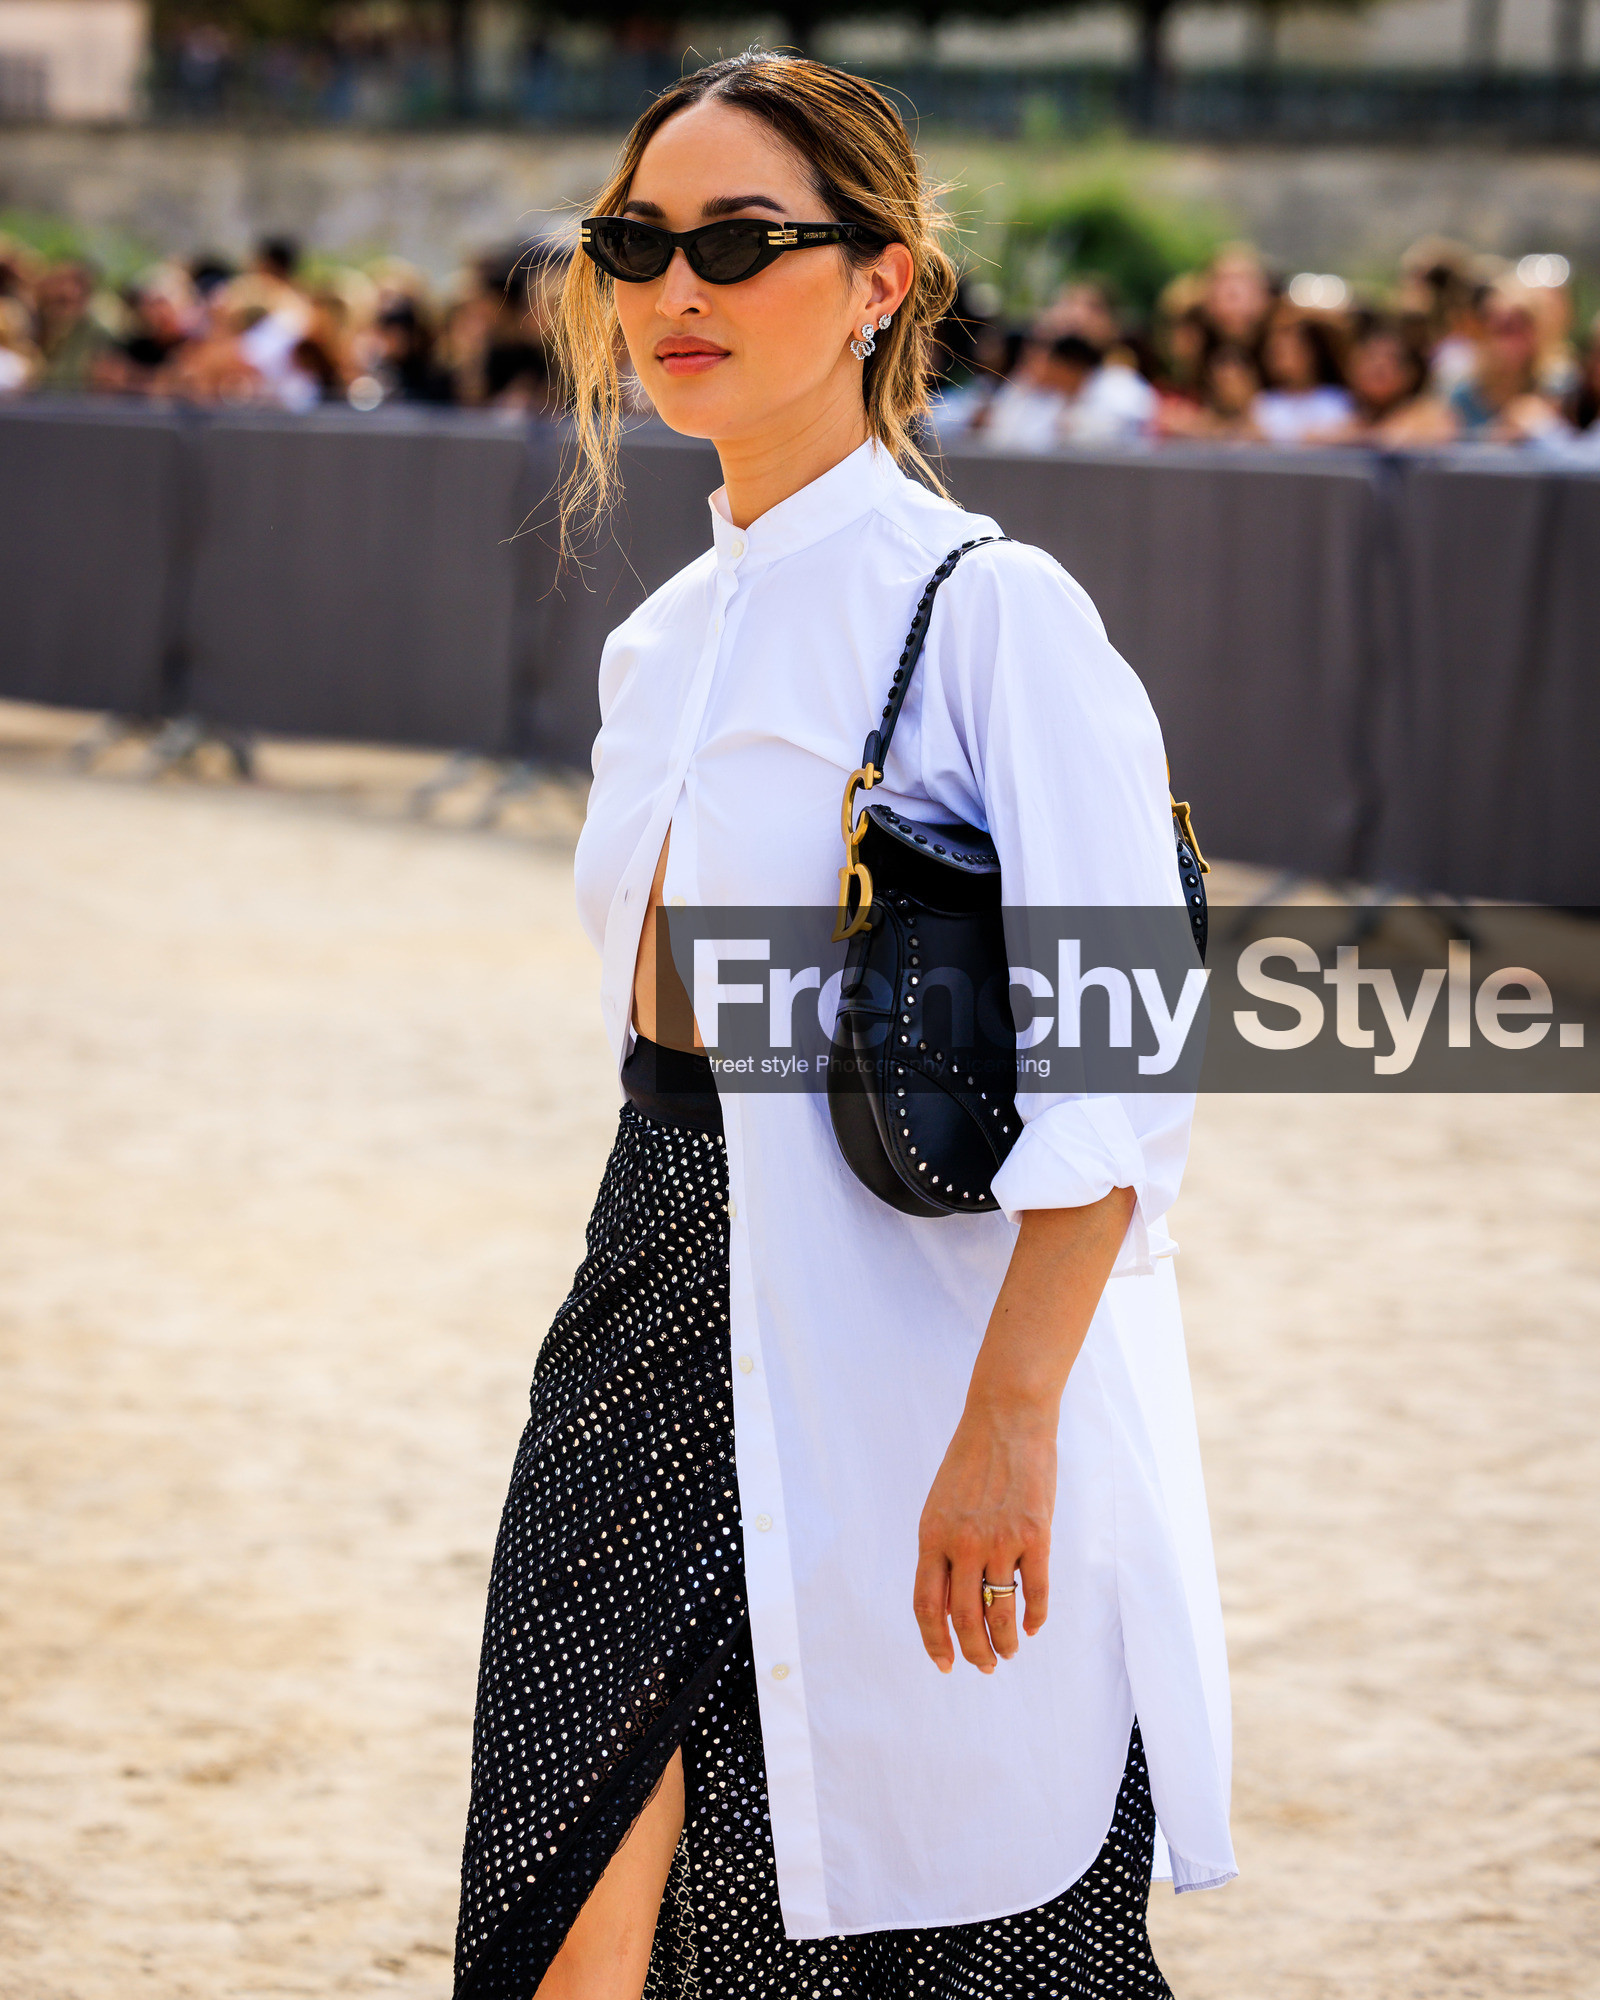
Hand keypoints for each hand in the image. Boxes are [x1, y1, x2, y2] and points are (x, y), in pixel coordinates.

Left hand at [912, 1400, 1055, 1673]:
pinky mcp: (1036, 1534)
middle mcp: (963, 1542)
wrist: (1007, 1417)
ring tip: (1009, 1652)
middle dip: (974, 1652)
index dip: (935, 1641)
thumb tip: (949, 1605)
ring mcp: (1001, 1539)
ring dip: (1006, 1642)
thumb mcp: (941, 1505)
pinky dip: (1035, 1617)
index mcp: (932, 1535)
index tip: (945, 1664)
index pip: (927, 1605)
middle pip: (965, 1618)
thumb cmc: (972, 1461)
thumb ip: (942, 1551)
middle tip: (985, 1665)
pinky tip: (1033, 1626)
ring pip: (1001, 1611)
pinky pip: (1035, 1591)